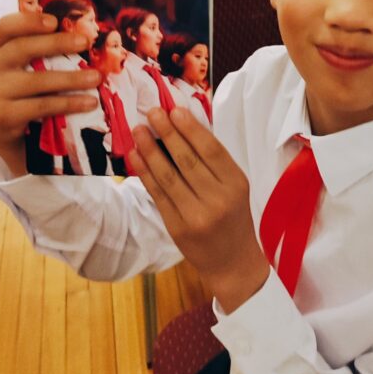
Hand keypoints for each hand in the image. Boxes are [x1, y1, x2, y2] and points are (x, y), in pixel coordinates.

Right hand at [0, 12, 99, 176]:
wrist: (8, 130)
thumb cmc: (26, 89)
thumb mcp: (28, 65)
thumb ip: (44, 49)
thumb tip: (86, 34)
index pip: (6, 26)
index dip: (29, 21)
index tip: (54, 21)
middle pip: (22, 48)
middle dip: (57, 43)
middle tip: (85, 42)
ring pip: (37, 80)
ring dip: (71, 78)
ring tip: (96, 78)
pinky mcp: (2, 116)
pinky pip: (41, 106)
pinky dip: (69, 103)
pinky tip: (89, 103)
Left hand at [131, 108, 269, 312]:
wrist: (234, 262)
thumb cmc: (234, 216)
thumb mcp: (235, 186)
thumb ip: (214, 161)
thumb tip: (184, 126)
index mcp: (236, 184)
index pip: (211, 150)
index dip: (191, 129)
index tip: (175, 110)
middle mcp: (218, 200)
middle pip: (188, 161)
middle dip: (168, 133)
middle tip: (152, 112)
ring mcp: (197, 216)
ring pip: (169, 177)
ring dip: (151, 151)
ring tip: (138, 130)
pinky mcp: (178, 229)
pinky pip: (158, 196)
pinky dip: (146, 174)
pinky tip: (136, 156)